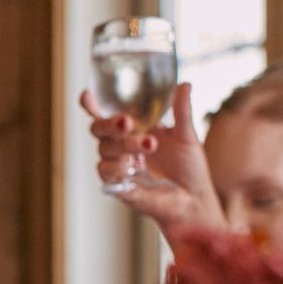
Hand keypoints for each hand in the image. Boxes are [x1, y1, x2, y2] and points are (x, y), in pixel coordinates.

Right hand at [80, 83, 225, 232]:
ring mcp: (119, 166)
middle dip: (110, 123)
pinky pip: (107, 172)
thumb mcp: (187, 135)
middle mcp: (121, 146)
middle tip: (127, 121)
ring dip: (125, 144)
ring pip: (105, 149)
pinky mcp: (119, 186)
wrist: (195, 199)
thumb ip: (182, 111)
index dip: (93, 105)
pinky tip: (133, 165)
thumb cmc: (189, 167)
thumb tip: (185, 84)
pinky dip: (118, 166)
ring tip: (150, 144)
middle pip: (99, 129)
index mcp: (135, 130)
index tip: (87, 95)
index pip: (107, 114)